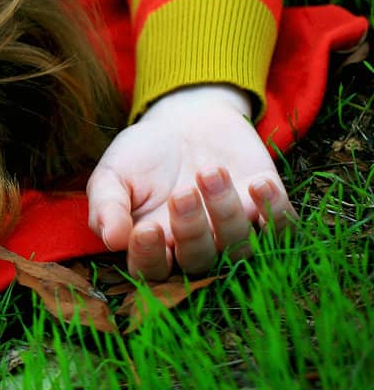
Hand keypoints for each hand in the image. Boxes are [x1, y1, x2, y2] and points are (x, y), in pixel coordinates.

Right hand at [86, 84, 297, 279]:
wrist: (185, 119)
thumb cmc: (142, 153)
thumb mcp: (112, 173)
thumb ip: (106, 205)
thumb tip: (111, 239)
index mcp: (153, 245)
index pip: (152, 271)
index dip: (151, 258)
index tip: (146, 228)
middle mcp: (196, 246)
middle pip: (200, 262)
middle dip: (192, 230)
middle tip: (182, 193)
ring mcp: (233, 230)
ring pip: (240, 248)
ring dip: (229, 214)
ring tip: (211, 172)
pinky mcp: (266, 209)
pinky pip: (283, 228)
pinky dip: (277, 212)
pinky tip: (257, 183)